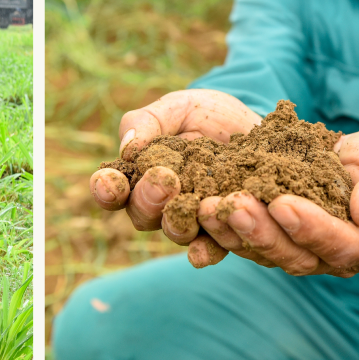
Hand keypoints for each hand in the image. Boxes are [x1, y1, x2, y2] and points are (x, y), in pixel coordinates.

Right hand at [87, 90, 261, 265]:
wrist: (252, 126)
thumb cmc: (205, 114)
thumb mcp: (175, 107)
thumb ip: (146, 122)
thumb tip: (128, 148)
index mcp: (139, 174)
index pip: (113, 188)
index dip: (106, 189)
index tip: (110, 182)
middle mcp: (160, 203)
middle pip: (142, 214)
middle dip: (148, 199)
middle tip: (164, 179)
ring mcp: (191, 219)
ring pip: (175, 232)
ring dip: (177, 222)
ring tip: (188, 205)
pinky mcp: (223, 228)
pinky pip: (211, 248)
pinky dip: (206, 251)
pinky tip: (204, 252)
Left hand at [197, 127, 358, 276]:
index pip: (340, 245)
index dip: (311, 227)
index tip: (282, 203)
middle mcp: (332, 258)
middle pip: (295, 256)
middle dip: (262, 231)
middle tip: (233, 204)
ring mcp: (301, 252)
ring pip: (264, 253)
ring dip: (233, 232)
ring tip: (209, 207)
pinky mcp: (274, 239)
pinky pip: (247, 241)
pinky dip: (223, 227)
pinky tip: (202, 206)